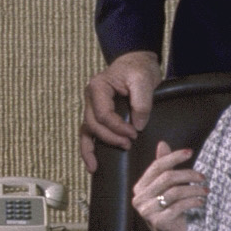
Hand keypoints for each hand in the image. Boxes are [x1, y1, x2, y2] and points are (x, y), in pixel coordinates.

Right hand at [78, 51, 164, 174]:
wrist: (137, 63)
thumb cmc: (139, 69)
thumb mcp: (143, 81)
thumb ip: (141, 102)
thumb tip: (137, 126)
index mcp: (98, 87)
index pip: (103, 114)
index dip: (118, 127)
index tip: (135, 133)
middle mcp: (90, 97)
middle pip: (93, 124)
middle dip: (110, 138)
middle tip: (128, 145)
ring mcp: (91, 107)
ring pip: (86, 131)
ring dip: (92, 149)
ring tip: (95, 166)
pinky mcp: (97, 114)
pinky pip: (89, 133)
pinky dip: (87, 148)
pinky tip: (91, 164)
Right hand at [130, 142, 205, 230]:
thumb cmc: (170, 211)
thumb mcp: (167, 189)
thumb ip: (163, 168)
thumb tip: (162, 143)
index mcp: (140, 188)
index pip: (157, 166)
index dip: (173, 158)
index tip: (190, 152)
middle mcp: (139, 199)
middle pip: (167, 178)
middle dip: (188, 174)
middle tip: (202, 177)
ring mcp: (147, 211)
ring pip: (175, 192)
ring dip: (194, 189)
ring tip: (205, 190)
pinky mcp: (158, 222)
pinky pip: (179, 206)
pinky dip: (193, 201)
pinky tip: (201, 201)